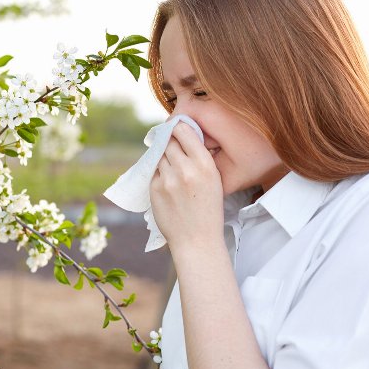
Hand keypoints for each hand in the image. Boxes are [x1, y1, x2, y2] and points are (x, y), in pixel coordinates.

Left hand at [149, 122, 224, 251]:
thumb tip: (183, 137)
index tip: (176, 128)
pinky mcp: (155, 188)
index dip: (178, 127)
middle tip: (172, 147)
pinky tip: (168, 184)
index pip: (184, 131)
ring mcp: (168, 179)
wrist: (196, 240)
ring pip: (159, 156)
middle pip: (169, 141)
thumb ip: (199, 158)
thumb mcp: (214, 180)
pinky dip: (159, 173)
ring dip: (163, 158)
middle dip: (170, 142)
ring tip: (173, 170)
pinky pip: (154, 171)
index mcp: (205, 164)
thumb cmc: (208, 210)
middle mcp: (185, 169)